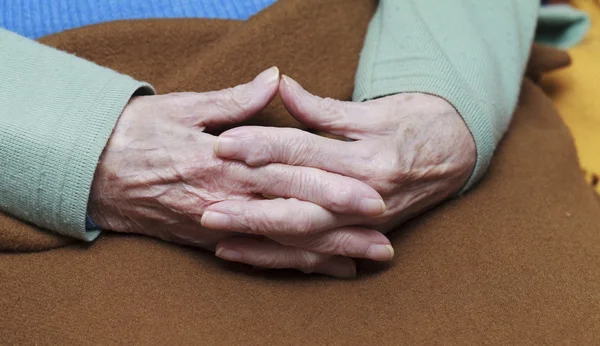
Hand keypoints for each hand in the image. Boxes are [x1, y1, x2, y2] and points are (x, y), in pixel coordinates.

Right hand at [88, 68, 392, 277]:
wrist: (91, 171)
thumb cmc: (139, 132)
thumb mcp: (185, 106)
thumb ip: (236, 101)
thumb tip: (276, 79)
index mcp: (227, 161)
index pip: (291, 177)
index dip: (333, 189)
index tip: (370, 197)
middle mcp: (226, 198)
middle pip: (294, 218)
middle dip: (341, 231)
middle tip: (383, 240)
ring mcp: (217, 223)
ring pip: (279, 244)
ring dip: (323, 254)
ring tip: (363, 262)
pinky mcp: (206, 238)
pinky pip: (253, 256)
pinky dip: (288, 266)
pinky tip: (316, 270)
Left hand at [209, 75, 475, 262]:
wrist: (456, 152)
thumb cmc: (414, 123)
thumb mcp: (373, 111)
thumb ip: (323, 107)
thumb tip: (280, 86)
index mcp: (366, 158)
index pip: (305, 153)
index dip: (263, 147)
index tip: (225, 144)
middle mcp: (364, 196)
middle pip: (300, 205)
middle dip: (252, 208)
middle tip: (209, 206)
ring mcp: (363, 222)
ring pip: (305, 237)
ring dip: (261, 240)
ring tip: (219, 239)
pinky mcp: (361, 235)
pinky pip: (318, 253)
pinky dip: (283, 257)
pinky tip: (248, 255)